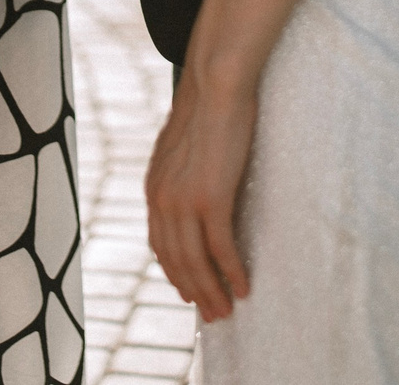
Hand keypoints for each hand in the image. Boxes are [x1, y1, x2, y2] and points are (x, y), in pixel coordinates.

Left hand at [147, 63, 256, 319]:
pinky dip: (231, 271)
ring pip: (196, 261)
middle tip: (212, 314)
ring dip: (212, 291)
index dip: (175, 271)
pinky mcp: (211, 198)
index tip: (190, 291)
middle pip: (175, 260)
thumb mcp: (186, 145)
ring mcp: (184, 201)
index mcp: (154, 187)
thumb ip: (184, 170)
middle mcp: (162, 199)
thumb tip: (197, 181)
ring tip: (227, 311)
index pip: (160, 242)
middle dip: (194, 291)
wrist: (215, 82)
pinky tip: (243, 286)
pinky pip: (221, 247)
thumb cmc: (209, 106)